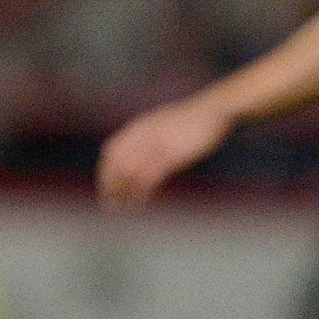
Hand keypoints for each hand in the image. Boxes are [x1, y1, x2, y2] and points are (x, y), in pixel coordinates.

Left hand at [96, 95, 230, 206]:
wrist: (213, 110)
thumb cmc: (191, 119)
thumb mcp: (162, 122)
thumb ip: (147, 133)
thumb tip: (138, 148)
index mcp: (139, 127)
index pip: (111, 150)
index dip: (105, 170)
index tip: (105, 185)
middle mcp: (142, 136)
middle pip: (116, 164)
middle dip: (109, 185)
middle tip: (109, 203)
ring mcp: (155, 145)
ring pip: (129, 172)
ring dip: (122, 192)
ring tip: (120, 207)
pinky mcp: (170, 155)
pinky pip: (148, 176)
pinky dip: (140, 191)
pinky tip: (139, 200)